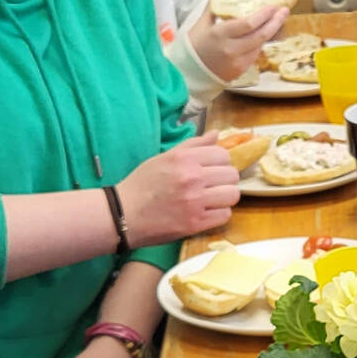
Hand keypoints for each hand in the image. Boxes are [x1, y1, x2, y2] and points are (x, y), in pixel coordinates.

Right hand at [116, 137, 239, 245]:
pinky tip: (206, 212)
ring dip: (225, 197)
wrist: (124, 214)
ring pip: (232, 195)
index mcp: (184, 159)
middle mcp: (192, 178)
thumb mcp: (164, 158)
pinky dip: (218, 214)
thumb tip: (216, 135)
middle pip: (232, 175)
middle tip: (212, 186)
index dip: (220, 162)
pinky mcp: (196, 223)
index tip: (212, 170)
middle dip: (224, 180)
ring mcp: (195, 202)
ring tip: (211, 199)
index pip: (223, 155)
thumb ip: (193, 145)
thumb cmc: (143, 184)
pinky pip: (225, 215)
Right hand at [188, 0, 288, 83]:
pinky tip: (264, 33)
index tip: (273, 5)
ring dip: (271, 31)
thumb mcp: (202, 21)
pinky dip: (260, 42)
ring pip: (260, 45)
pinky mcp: (241, 70)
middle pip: (261, 35)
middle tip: (284, 11)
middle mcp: (231, 49)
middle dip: (276, 22)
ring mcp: (238, 61)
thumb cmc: (194, 45)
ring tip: (278, 19)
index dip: (264, 14)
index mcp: (220, 34)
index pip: (249, 23)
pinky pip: (255, 54)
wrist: (189, 72)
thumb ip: (216, 2)